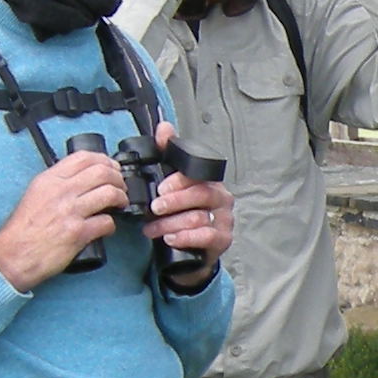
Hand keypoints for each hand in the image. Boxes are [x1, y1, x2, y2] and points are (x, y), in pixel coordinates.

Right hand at [0, 146, 131, 289]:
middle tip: (121, 187)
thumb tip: (81, 178)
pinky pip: (106, 222)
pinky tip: (107, 228)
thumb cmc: (23, 229)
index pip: (84, 157)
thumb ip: (56, 183)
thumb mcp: (35, 194)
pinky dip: (111, 225)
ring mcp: (70, 212)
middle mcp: (60, 191)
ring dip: (121, 198)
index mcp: (49, 179)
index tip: (112, 168)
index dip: (105, 160)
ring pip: (109, 193)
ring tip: (120, 204)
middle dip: (118, 178)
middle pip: (102, 172)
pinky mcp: (77, 233)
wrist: (12, 255)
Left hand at [141, 124, 232, 262]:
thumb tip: (164, 127)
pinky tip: (170, 239)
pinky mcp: (223, 240)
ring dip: (171, 224)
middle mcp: (221, 198)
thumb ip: (168, 154)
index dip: (178, 181)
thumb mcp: (172, 183)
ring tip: (152, 229)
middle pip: (201, 194)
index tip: (159, 189)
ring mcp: (225, 219)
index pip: (198, 175)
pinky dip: (185, 237)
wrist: (192, 250)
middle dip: (173, 202)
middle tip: (154, 208)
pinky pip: (207, 236)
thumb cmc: (183, 214)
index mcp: (210, 180)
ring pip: (199, 217)